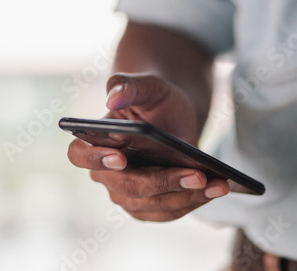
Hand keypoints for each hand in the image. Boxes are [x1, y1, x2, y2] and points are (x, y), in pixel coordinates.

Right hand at [67, 73, 228, 221]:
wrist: (174, 115)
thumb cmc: (154, 98)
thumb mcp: (146, 85)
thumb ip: (126, 84)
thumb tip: (113, 97)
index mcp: (94, 140)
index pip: (80, 155)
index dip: (96, 159)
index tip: (121, 157)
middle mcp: (104, 172)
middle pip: (124, 186)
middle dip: (161, 182)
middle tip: (195, 174)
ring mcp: (125, 192)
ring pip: (149, 205)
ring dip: (184, 196)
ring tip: (215, 183)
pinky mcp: (147, 206)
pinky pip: (166, 212)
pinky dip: (192, 203)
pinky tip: (216, 188)